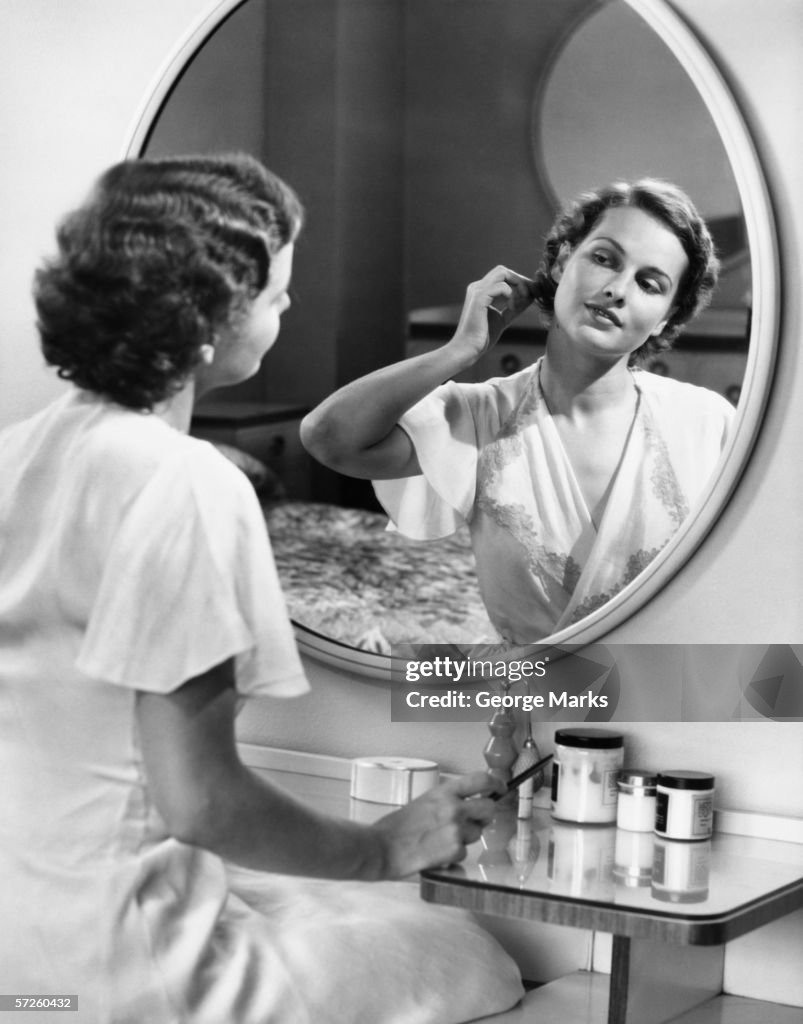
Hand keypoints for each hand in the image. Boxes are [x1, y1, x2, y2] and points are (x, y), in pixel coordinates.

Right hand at [372, 771, 504, 878]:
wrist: (383, 847)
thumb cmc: (398, 826)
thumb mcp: (425, 801)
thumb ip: (448, 800)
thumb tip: (468, 803)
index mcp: (444, 792)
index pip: (481, 779)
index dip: (496, 783)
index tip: (500, 788)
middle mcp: (454, 807)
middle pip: (489, 808)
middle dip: (484, 816)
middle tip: (474, 821)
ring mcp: (456, 829)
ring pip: (477, 833)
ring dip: (466, 838)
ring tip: (442, 839)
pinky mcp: (454, 850)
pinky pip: (464, 852)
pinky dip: (453, 855)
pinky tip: (436, 852)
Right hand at [449, 266, 536, 362]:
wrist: (468, 349)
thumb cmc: (481, 337)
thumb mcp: (502, 319)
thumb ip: (513, 308)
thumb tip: (530, 297)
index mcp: (481, 291)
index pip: (503, 277)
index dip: (519, 283)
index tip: (532, 295)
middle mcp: (477, 287)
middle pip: (503, 271)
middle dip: (520, 281)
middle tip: (529, 296)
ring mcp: (477, 291)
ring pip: (502, 273)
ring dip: (518, 285)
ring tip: (522, 301)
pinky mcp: (479, 298)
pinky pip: (501, 286)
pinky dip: (511, 295)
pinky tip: (512, 307)